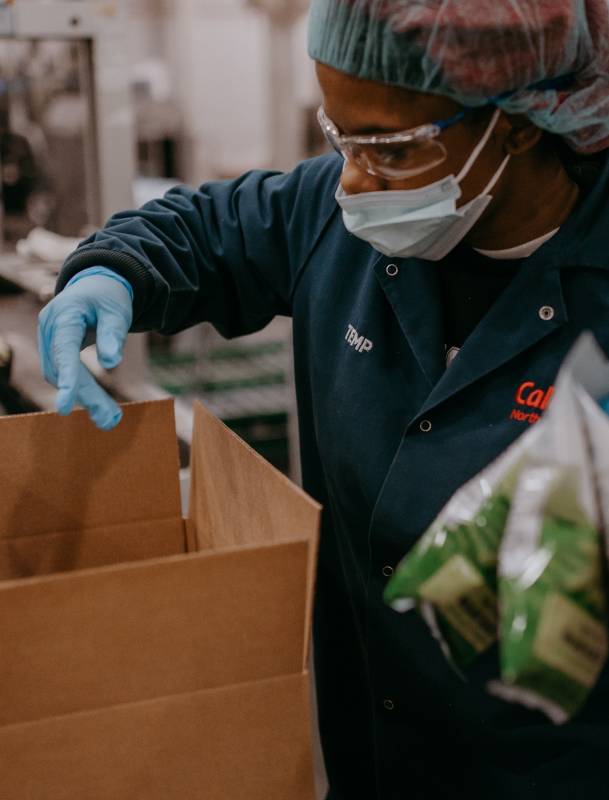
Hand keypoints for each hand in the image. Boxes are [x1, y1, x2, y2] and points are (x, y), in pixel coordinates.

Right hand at [38, 267, 133, 429]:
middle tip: (110, 421)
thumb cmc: (108, 297)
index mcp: (64, 315)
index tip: (63, 408)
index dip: (65, 379)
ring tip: (110, 419)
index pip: (63, 350)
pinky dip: (82, 390)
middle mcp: (49, 328)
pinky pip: (64, 373)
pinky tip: (101, 406)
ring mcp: (48, 339)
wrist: (96, 285)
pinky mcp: (54, 349)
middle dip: (85, 396)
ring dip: (85, 398)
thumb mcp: (117, 312)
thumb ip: (113, 335)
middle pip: (62, 369)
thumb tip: (112, 364)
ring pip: (61, 375)